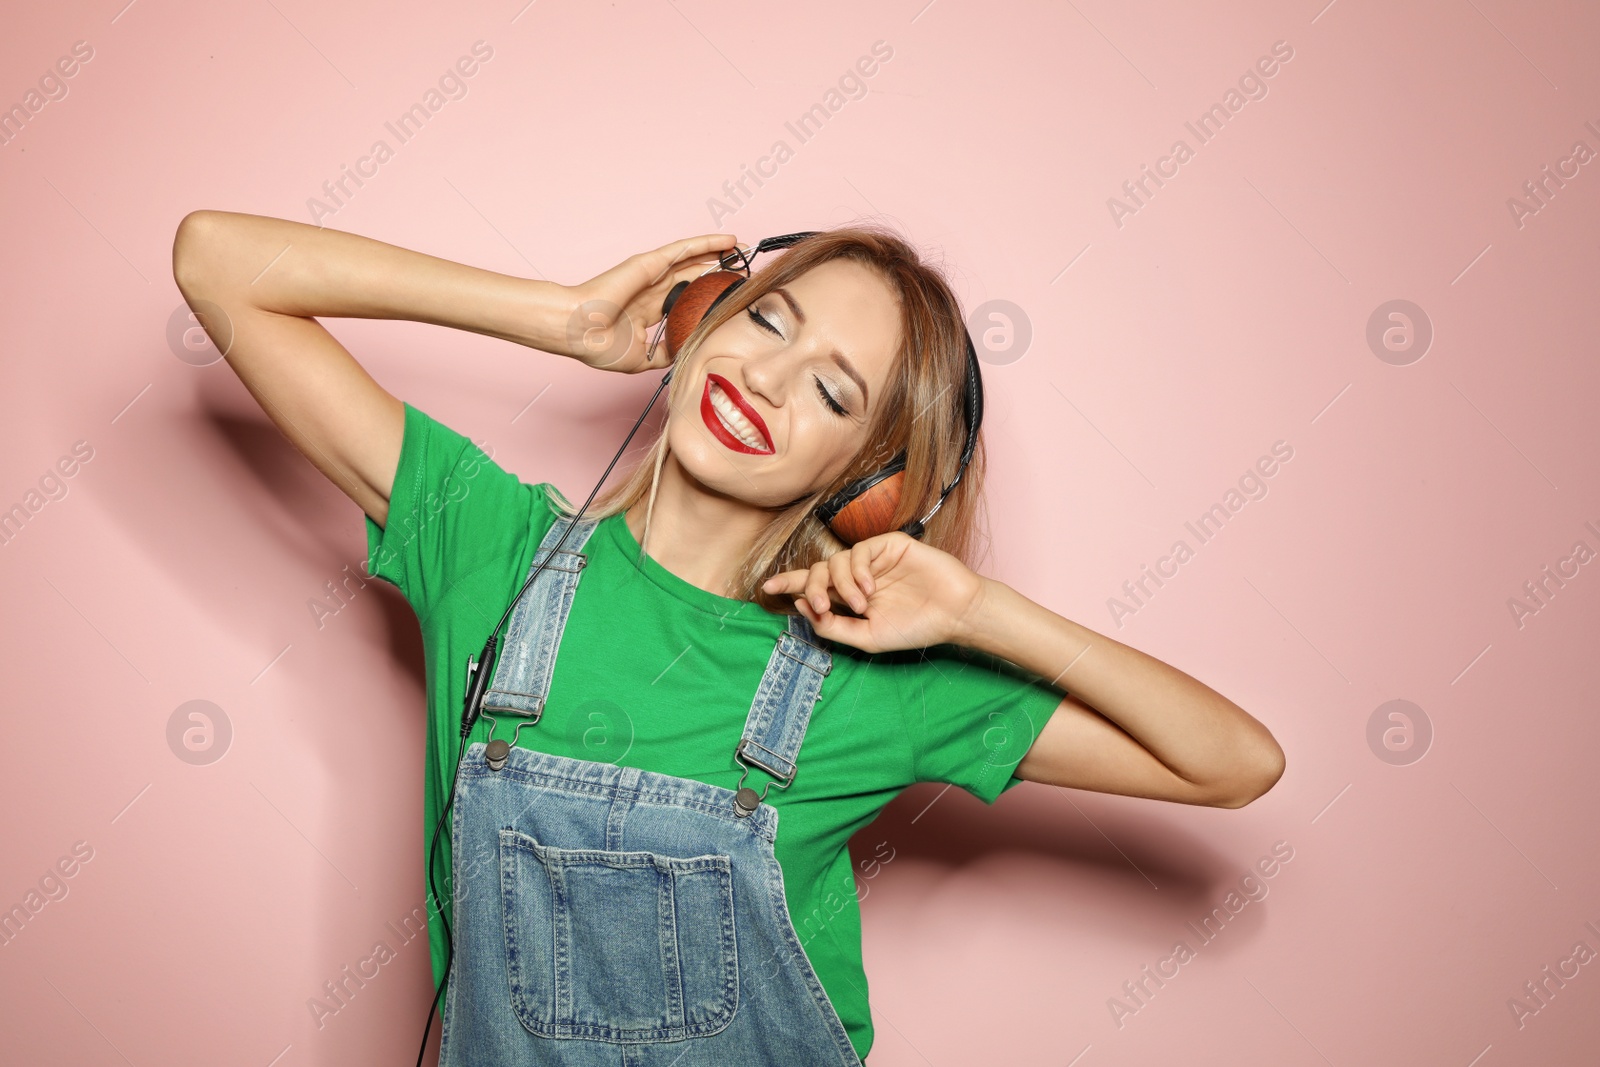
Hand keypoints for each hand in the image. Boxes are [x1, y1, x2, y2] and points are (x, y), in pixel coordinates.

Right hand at [557, 233, 741, 372]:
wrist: (578, 332)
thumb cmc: (597, 345)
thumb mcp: (640, 358)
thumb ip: (664, 353)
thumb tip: (683, 352)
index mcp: (648, 311)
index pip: (685, 301)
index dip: (706, 299)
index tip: (728, 302)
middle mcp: (652, 290)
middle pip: (694, 277)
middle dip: (719, 274)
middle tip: (744, 273)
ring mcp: (652, 274)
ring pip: (693, 259)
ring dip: (719, 254)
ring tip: (743, 251)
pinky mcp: (650, 263)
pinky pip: (685, 249)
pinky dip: (707, 243)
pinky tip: (727, 241)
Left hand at [760, 532, 990, 653]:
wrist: (953, 614)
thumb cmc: (915, 628)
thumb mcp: (867, 638)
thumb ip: (834, 626)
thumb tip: (801, 606)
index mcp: (851, 598)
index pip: (814, 586)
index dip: (790, 583)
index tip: (768, 588)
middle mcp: (858, 576)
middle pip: (819, 571)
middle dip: (811, 586)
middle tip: (818, 607)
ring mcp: (873, 560)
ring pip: (835, 561)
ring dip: (840, 585)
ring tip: (860, 604)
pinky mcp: (888, 545)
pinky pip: (858, 551)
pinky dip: (857, 571)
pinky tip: (869, 588)